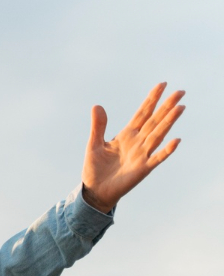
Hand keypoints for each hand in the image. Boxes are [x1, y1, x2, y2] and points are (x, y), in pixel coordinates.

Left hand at [81, 83, 184, 213]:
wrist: (94, 191)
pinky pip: (157, 158)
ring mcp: (142, 155)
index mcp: (127, 134)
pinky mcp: (142, 169)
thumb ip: (98, 126)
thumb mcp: (94, 144)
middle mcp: (138, 142)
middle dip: (166, 106)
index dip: (152, 99)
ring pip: (158, 135)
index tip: (162, 84)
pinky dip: (166, 150)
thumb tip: (97, 106)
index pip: (142, 113)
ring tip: (180, 108)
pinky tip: (176, 140)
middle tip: (180, 92)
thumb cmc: (95, 168)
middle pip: (154, 121)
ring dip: (168, 122)